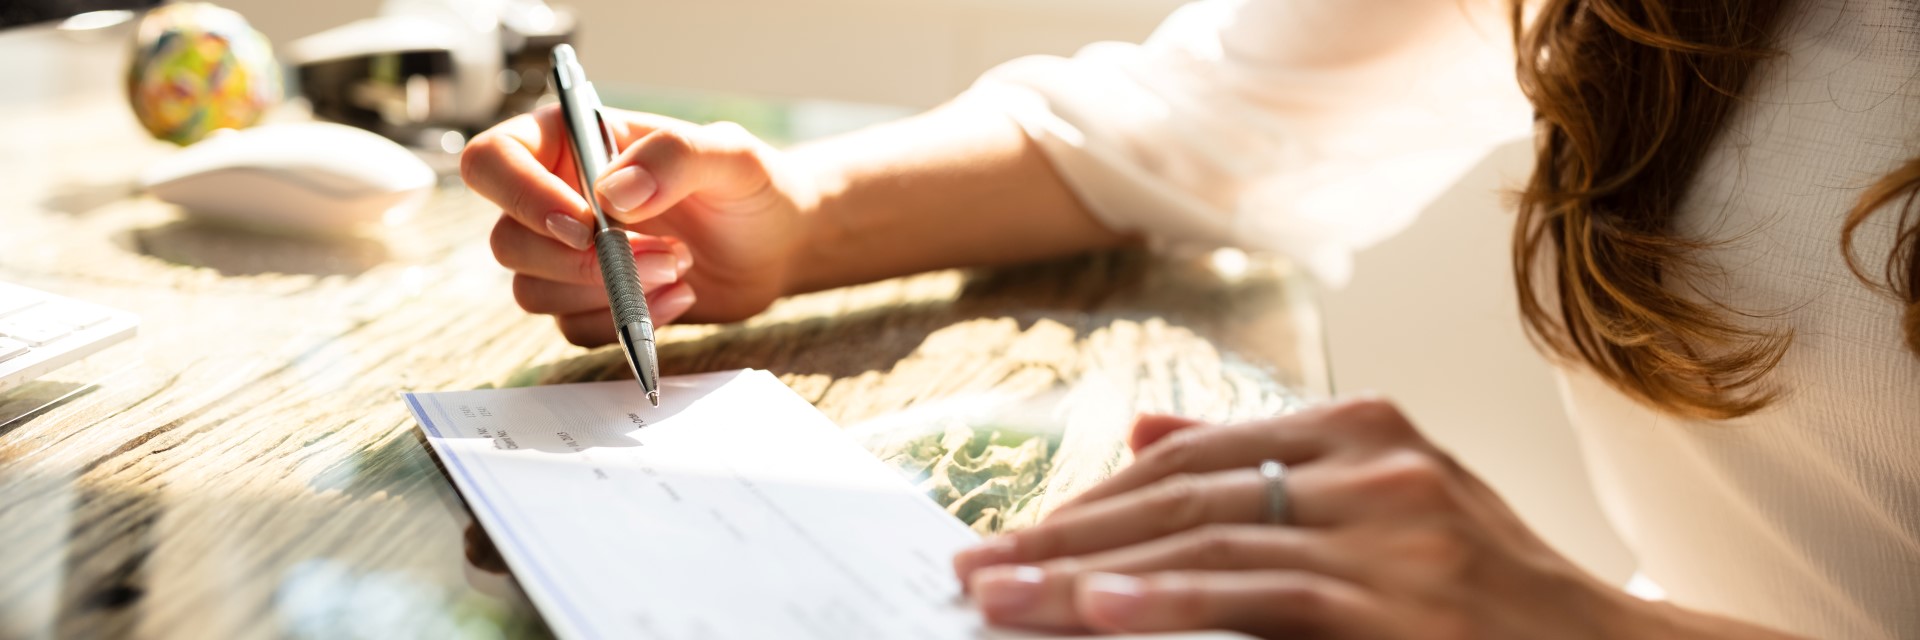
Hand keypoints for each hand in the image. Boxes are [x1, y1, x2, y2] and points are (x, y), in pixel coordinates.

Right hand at [461, 106, 815, 344]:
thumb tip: (612, 194)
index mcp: (569, 142)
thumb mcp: (730, 155)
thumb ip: (674, 158)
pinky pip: (573, 327)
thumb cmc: (752, 187)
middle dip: (580, 262)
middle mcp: (556, 197)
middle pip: (507, 241)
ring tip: (679, 267)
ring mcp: (568, 255)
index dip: (521, 197)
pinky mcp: (592, 301)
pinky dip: (624, 323)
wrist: (779, 244)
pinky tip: (679, 298)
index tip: (585, 224)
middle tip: (663, 254)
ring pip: (532, 291)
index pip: (493, 160)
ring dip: (606, 293)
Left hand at [949, 400, 1749, 638]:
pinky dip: (1171, 598)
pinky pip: (1262, 595)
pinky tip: (1098, 607)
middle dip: (1067, 532)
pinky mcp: (1402, 603)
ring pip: (1206, 541)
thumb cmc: (1492, 601)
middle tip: (977, 567)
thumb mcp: (1390, 507)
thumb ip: (1270, 465)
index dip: (1093, 494)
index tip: (1016, 532)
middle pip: (1181, 492)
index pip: (1194, 452)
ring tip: (1001, 595)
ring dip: (1087, 571)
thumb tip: (1137, 433)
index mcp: (1366, 428)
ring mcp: (1394, 530)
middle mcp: (1376, 463)